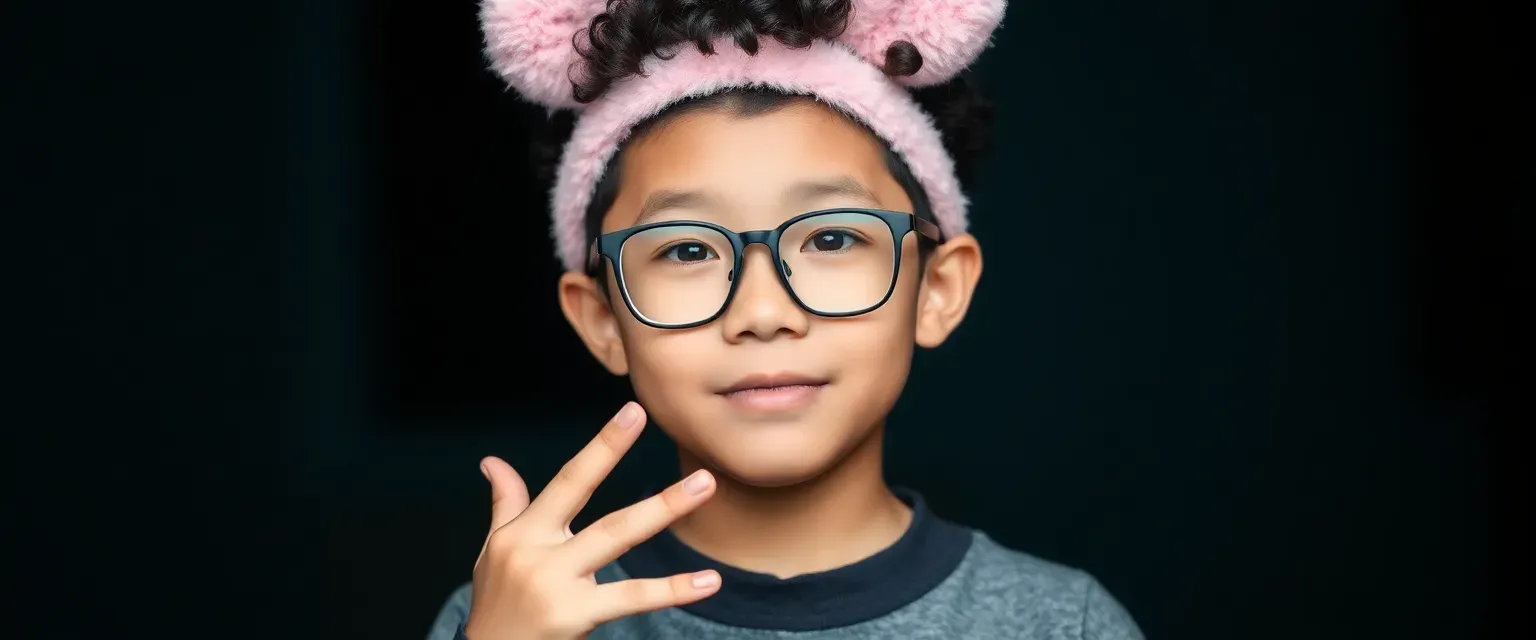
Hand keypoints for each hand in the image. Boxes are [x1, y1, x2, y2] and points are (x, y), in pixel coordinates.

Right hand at [464, 402, 720, 639]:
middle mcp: (539, 552)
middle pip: (605, 515)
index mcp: (525, 531)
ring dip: (664, 513)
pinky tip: (708, 582)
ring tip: (705, 492)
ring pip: (618, 541)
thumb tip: (493, 462)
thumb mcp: (494, 551)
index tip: (635, 413)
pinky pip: (630, 598)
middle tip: (703, 472)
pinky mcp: (571, 615)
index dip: (604, 446)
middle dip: (653, 492)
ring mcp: (555, 584)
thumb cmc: (496, 602)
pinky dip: (671, 590)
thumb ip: (506, 505)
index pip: (570, 480)